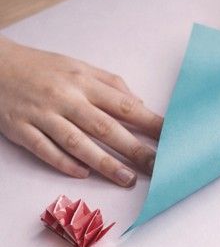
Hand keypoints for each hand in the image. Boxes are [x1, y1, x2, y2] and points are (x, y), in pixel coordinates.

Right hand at [0, 37, 162, 186]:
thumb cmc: (43, 68)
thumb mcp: (80, 67)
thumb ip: (111, 85)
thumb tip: (139, 105)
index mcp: (84, 82)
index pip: (125, 106)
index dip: (150, 123)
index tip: (171, 138)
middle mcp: (66, 98)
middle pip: (106, 128)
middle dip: (135, 150)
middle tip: (157, 167)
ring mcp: (42, 115)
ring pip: (77, 143)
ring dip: (105, 163)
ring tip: (128, 179)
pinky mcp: (20, 129)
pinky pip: (45, 150)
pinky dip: (65, 163)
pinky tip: (84, 174)